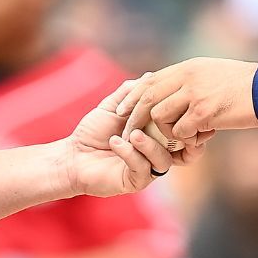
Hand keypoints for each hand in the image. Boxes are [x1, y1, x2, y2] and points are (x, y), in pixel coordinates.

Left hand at [75, 94, 194, 175]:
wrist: (73, 155)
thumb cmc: (93, 132)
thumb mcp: (114, 107)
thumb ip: (131, 93)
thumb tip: (149, 75)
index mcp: (156, 136)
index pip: (180, 130)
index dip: (184, 121)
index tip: (180, 107)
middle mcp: (156, 154)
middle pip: (181, 148)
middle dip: (175, 134)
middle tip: (166, 121)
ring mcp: (147, 169)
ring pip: (163, 160)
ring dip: (150, 146)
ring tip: (134, 134)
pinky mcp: (135, 181)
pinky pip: (142, 169)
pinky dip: (130, 154)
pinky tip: (116, 142)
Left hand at [116, 57, 257, 141]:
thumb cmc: (244, 84)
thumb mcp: (211, 72)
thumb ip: (189, 79)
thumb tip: (170, 88)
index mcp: (187, 67)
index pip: (149, 81)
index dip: (132, 97)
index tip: (121, 110)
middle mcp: (187, 77)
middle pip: (148, 98)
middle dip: (136, 118)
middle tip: (129, 133)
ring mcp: (195, 94)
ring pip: (161, 116)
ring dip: (166, 132)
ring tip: (181, 137)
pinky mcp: (204, 112)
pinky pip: (181, 131)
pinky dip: (185, 140)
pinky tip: (200, 139)